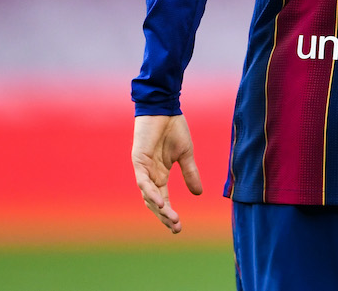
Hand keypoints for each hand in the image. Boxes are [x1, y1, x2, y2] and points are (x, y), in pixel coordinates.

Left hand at [132, 114, 203, 233]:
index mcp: (160, 174)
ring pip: (147, 195)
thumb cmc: (173, 128)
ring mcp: (143, 169)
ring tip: (172, 219)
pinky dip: (151, 193)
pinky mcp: (139, 160)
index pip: (163, 199)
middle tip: (176, 228)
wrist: (165, 108)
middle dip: (164, 216)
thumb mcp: (186, 154)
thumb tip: (198, 194)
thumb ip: (190, 173)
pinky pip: (143, 181)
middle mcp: (150, 175)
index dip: (169, 214)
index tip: (178, 228)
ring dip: (159, 209)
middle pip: (154, 202)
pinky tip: (160, 203)